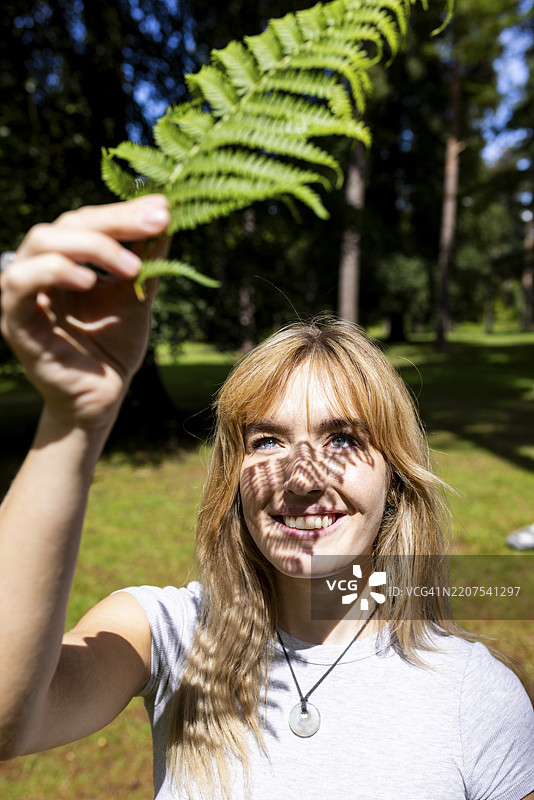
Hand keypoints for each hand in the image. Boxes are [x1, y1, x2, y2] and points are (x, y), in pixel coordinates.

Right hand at [0, 195, 170, 429]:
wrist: (103, 396)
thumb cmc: (114, 347)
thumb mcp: (137, 297)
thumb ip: (148, 261)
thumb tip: (167, 216)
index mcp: (66, 259)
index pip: (87, 220)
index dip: (123, 212)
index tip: (164, 209)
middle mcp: (40, 268)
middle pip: (66, 225)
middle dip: (113, 222)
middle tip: (155, 223)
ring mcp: (24, 294)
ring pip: (40, 243)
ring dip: (89, 246)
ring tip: (129, 266)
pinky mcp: (15, 321)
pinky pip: (21, 284)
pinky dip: (54, 272)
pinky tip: (89, 282)